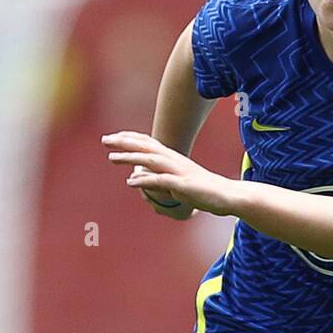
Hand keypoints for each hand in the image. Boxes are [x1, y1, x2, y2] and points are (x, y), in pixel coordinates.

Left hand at [101, 132, 240, 216]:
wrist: (227, 196)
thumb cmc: (204, 190)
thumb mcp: (180, 181)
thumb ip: (163, 179)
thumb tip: (147, 180)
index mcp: (174, 158)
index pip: (149, 143)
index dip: (131, 138)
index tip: (115, 137)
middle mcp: (175, 161)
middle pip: (147, 147)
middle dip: (125, 142)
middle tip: (105, 140)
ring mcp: (179, 172)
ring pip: (151, 161)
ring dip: (130, 158)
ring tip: (111, 158)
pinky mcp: (183, 185)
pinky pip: (161, 181)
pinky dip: (145, 180)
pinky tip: (130, 182)